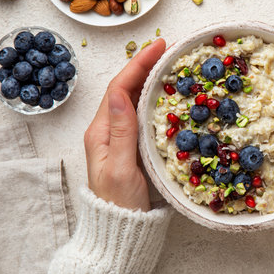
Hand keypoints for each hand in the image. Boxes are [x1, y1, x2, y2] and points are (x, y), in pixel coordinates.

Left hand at [84, 39, 165, 211]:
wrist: (123, 226)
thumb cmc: (121, 201)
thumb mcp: (121, 167)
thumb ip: (121, 132)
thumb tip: (119, 95)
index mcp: (102, 131)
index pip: (119, 88)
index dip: (138, 64)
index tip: (159, 46)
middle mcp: (109, 128)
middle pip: (126, 87)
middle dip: (145, 64)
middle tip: (169, 48)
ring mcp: (121, 135)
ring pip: (135, 97)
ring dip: (150, 77)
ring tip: (170, 62)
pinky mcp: (133, 142)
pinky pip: (142, 111)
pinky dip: (155, 95)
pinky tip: (168, 90)